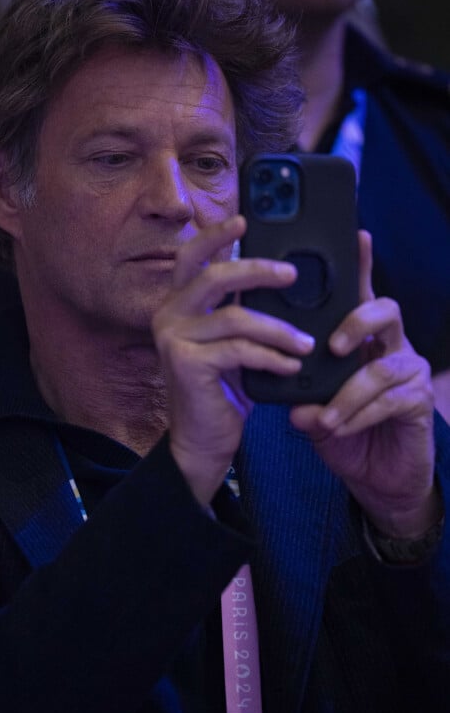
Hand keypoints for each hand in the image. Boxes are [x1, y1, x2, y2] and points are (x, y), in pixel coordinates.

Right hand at [152, 215, 313, 505]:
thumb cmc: (223, 390)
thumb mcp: (235, 343)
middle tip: (292, 273)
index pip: (191, 257)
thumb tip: (284, 279)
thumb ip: (245, 312)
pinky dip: (272, 357)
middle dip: (257, 270)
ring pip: (235, 317)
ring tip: (307, 343)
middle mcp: (168, 314)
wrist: (204, 440)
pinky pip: (239, 350)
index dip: (216, 235)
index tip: (245, 220)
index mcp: (179, 303)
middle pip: (214, 276)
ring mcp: (173, 338)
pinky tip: (292, 366)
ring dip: (279, 329)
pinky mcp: (185, 363)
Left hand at [290, 231, 438, 537]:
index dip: (363, 265)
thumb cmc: (345, 432)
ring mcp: (409, 372)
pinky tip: (339, 427)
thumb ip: (301, 397)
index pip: (361, 295)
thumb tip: (293, 404)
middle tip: (332, 346)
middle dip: (357, 321)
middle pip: (385, 310)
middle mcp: (390, 346)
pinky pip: (389, 400)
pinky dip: (358, 415)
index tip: (357, 234)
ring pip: (382, 367)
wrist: (377, 478)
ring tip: (324, 417)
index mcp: (361, 339)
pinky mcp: (419, 401)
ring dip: (347, 396)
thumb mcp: (314, 409)